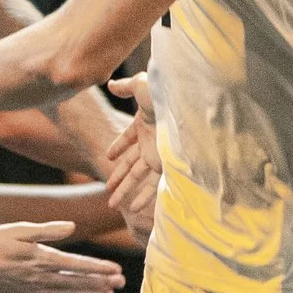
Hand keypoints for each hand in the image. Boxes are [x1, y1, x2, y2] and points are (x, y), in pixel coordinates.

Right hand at [0, 221, 124, 292]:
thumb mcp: (18, 230)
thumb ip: (46, 230)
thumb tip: (72, 227)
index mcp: (40, 259)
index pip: (77, 265)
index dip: (99, 268)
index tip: (117, 270)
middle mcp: (40, 278)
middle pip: (78, 282)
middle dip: (102, 283)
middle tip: (121, 282)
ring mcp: (33, 291)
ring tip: (108, 292)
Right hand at [104, 76, 160, 243]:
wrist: (185, 103)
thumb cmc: (164, 91)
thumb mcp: (140, 85)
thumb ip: (125, 87)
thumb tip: (110, 84)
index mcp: (143, 124)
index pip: (127, 138)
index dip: (118, 147)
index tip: (108, 157)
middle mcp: (150, 142)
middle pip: (130, 164)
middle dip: (117, 178)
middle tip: (107, 191)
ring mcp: (158, 155)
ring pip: (137, 177)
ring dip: (125, 191)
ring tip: (112, 205)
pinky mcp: (166, 165)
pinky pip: (152, 185)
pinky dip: (143, 197)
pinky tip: (134, 208)